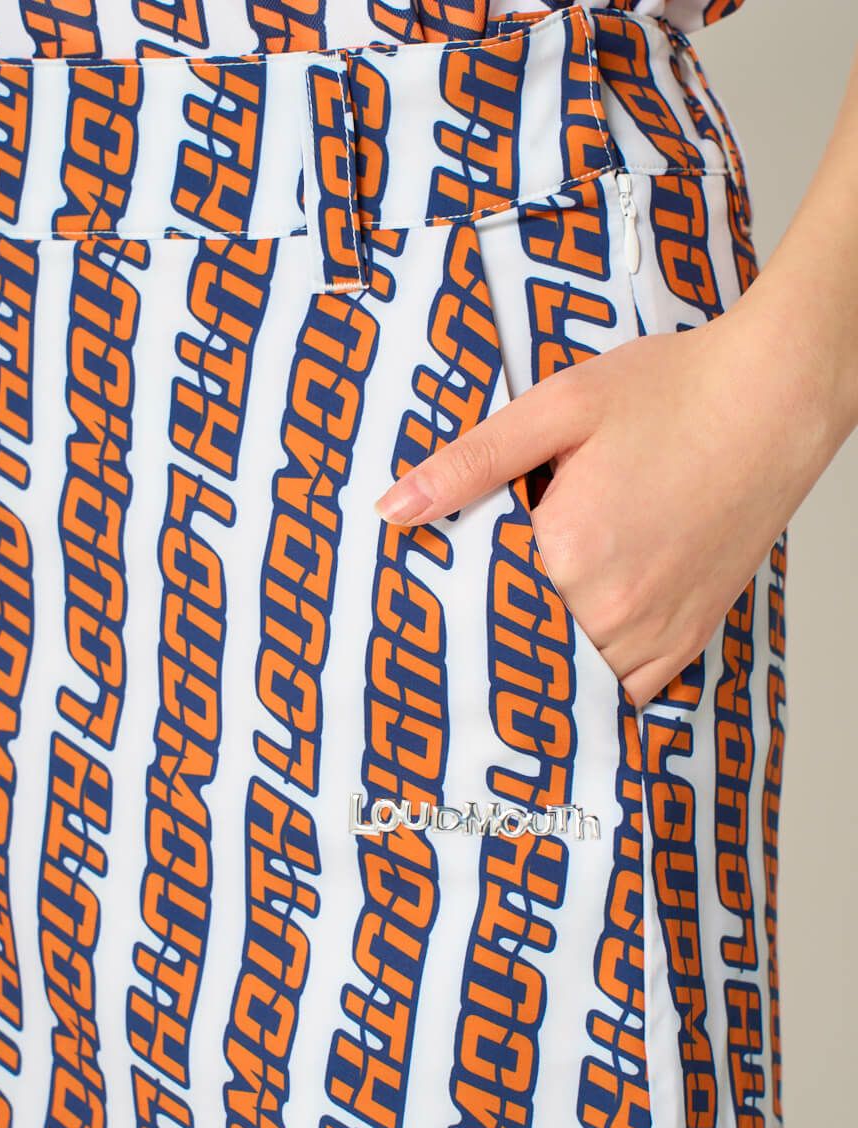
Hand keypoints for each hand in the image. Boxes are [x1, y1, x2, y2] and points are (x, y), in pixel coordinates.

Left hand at [372, 308, 847, 708]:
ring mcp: (658, 629)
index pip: (478, 606)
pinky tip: (580, 648)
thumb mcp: (558, 408)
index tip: (430, 601)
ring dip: (546, 662)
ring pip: (577, 681)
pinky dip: (600, 679)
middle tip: (468, 617)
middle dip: (494, 633)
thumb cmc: (675, 394)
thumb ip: (472, 464)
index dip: (451, 601)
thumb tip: (395, 508)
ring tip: (521, 633)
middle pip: (524, 650)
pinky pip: (631, 689)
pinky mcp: (690, 634)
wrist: (774, 399)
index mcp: (569, 551)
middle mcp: (614, 606)